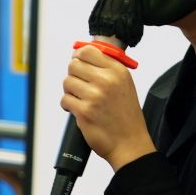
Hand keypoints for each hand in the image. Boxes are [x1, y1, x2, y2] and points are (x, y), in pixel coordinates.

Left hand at [60, 45, 155, 170]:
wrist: (130, 143)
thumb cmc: (126, 116)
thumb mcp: (124, 85)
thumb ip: (106, 68)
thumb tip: (81, 55)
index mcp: (117, 71)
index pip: (88, 51)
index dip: (78, 57)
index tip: (78, 63)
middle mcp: (107, 80)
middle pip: (74, 65)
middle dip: (73, 75)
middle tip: (79, 85)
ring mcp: (95, 95)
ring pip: (67, 82)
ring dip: (70, 91)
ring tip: (81, 99)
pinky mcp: (84, 111)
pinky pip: (65, 100)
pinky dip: (68, 106)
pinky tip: (79, 110)